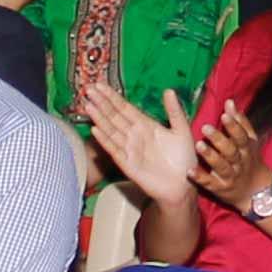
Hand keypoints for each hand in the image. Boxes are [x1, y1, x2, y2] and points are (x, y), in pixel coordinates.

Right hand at [82, 75, 201, 208]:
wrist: (183, 186)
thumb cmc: (184, 159)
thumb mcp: (181, 130)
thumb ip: (174, 111)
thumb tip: (169, 90)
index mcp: (146, 125)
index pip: (125, 107)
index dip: (112, 96)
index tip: (100, 85)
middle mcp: (134, 135)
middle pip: (114, 116)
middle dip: (101, 103)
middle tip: (88, 89)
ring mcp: (129, 149)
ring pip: (111, 130)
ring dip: (99, 118)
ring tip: (88, 105)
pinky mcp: (127, 164)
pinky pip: (114, 149)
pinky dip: (105, 139)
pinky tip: (95, 129)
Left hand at [189, 106, 271, 216]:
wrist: (256, 191)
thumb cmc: (249, 161)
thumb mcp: (249, 142)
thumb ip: (240, 122)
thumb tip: (230, 102)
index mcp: (246, 149)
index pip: (241, 136)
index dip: (234, 126)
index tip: (223, 115)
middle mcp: (239, 162)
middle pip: (231, 151)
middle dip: (219, 139)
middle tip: (205, 127)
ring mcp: (230, 176)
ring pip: (221, 166)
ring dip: (210, 156)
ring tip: (198, 145)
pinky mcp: (220, 189)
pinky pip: (210, 183)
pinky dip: (200, 177)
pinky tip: (190, 171)